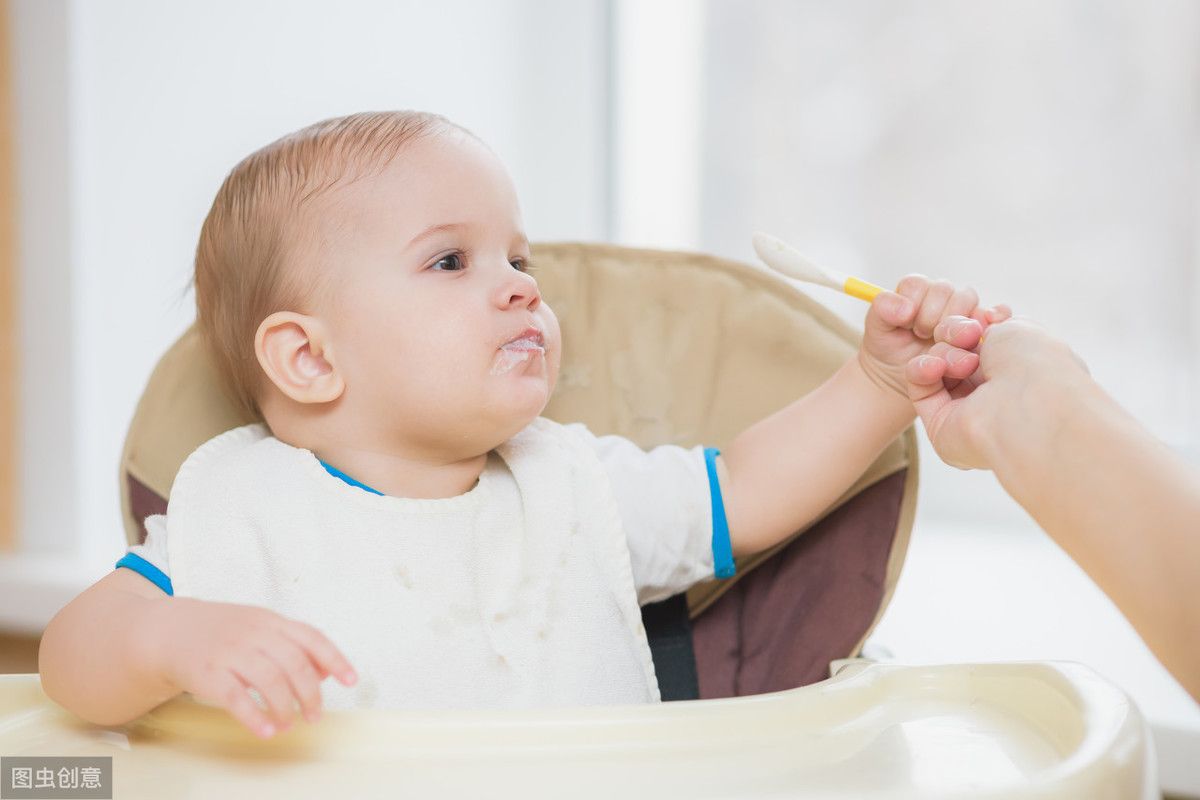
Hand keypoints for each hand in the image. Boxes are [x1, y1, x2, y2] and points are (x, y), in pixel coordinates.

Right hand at [150, 598, 356, 737]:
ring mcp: (230, 652)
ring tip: (290, 724)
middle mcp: (253, 634)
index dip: (335, 659)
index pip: (312, 637)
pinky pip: (236, 697)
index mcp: (271, 621)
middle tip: (315, 715)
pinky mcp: (207, 674)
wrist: (170, 631)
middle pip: (294, 663)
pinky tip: (266, 730)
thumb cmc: (223, 633)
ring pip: (269, 681)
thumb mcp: (261, 628)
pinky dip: (254, 716)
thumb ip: (294, 645)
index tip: (350, 680)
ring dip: (285, 708)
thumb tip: (329, 670)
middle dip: (310, 694)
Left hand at [858, 274, 1007, 396]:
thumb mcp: (878, 331)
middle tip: (924, 337)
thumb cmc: (890, 351)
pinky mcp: (983, 327)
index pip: (917, 285)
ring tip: (942, 344)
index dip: (912, 304)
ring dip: (955, 322)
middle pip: (945, 291)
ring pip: (967, 300)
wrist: (907, 381)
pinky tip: (982, 330)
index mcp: (915, 292)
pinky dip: (995, 316)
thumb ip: (883, 310)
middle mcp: (941, 297)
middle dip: (932, 317)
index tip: (907, 324)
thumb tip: (905, 307)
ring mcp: (963, 311)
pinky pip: (998, 312)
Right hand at [904, 316, 1088, 469]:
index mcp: (1018, 370)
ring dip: (945, 353)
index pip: (982, 341)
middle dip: (956, 335)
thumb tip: (977, 329)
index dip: (975, 324)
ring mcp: (967, 409)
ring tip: (966, 364)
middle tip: (970, 336)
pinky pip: (919, 389)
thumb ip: (991, 326)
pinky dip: (922, 370)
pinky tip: (936, 368)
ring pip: (937, 366)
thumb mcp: (1018, 328)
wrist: (1028, 406)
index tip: (984, 319)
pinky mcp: (941, 425)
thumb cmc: (1034, 366)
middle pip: (956, 350)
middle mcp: (994, 391)